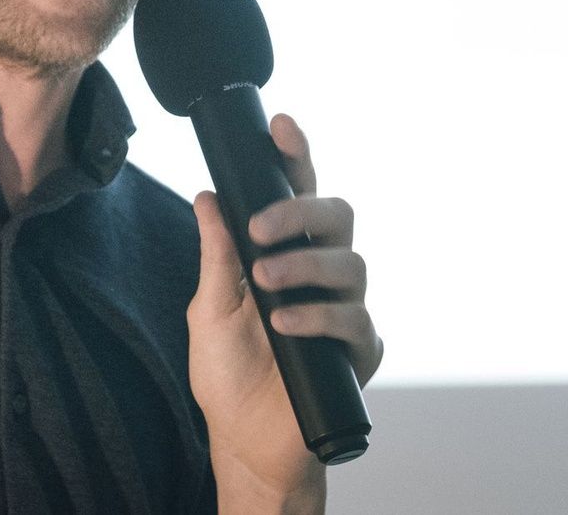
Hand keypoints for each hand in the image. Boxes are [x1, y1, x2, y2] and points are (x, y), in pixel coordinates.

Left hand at [189, 113, 382, 513]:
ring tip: (265, 281)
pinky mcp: (359, 352)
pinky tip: (283, 323)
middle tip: (261, 226)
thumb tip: (209, 195)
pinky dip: (316, 316)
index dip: (296, 156)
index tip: (280, 125)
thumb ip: (217, 254)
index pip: (298, 193)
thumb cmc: (227, 375)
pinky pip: (353, 320)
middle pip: (338, 215)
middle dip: (301, 210)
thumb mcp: (207, 309)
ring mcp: (346, 310)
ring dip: (304, 265)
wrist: (244, 442)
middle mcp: (323, 273)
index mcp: (287, 252)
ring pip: (351, 263)